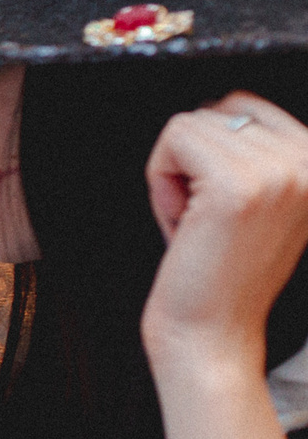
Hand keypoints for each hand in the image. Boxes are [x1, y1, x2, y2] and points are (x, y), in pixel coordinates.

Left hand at [142, 93, 307, 371]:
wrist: (214, 334)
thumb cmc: (221, 270)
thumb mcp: (260, 199)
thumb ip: (257, 151)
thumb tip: (221, 103)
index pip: (246, 103)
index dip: (213, 151)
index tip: (221, 207)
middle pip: (217, 108)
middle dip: (193, 161)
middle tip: (206, 219)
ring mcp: (279, 170)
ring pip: (190, 123)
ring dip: (175, 174)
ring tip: (197, 223)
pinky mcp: (236, 184)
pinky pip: (172, 138)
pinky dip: (159, 180)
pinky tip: (182, 224)